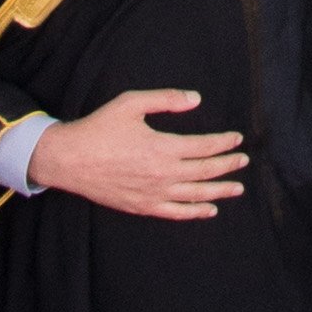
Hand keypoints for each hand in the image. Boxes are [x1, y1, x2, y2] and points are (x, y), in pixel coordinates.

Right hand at [28, 88, 246, 217]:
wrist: (69, 160)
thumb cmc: (99, 129)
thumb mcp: (131, 103)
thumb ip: (166, 99)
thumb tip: (196, 99)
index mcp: (162, 147)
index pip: (203, 147)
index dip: (223, 142)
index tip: (236, 138)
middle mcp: (162, 174)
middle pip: (205, 171)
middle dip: (228, 165)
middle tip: (243, 161)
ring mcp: (153, 194)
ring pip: (196, 195)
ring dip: (220, 191)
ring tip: (237, 188)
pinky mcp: (142, 207)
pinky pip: (176, 212)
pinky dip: (195, 212)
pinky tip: (209, 210)